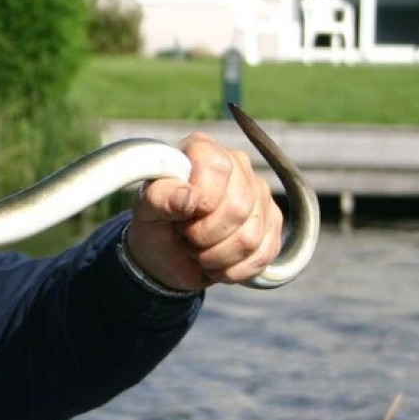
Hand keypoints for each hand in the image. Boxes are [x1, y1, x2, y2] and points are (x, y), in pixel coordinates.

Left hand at [124, 132, 282, 291]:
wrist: (167, 253)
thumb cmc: (155, 223)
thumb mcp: (145, 210)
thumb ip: (159, 197)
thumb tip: (187, 197)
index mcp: (203, 150)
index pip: (218, 167)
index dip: (201, 200)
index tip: (181, 215)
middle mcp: (238, 165)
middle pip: (238, 207)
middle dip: (204, 235)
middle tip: (186, 237)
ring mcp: (259, 193)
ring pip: (250, 237)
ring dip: (216, 256)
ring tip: (198, 250)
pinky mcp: (272, 222)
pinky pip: (263, 254)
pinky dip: (232, 270)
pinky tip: (216, 262)